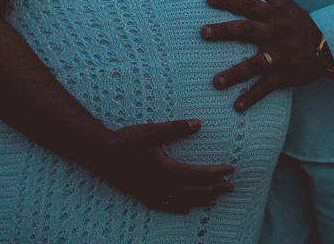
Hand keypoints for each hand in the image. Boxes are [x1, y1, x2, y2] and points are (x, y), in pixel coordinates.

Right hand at [95, 118, 234, 213]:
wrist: (102, 156)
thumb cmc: (127, 141)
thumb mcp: (152, 131)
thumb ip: (176, 128)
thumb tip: (198, 124)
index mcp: (166, 169)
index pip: (197, 173)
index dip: (215, 173)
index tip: (230, 169)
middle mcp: (162, 186)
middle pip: (194, 190)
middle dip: (214, 188)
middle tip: (231, 187)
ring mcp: (153, 194)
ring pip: (183, 201)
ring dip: (201, 199)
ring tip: (216, 199)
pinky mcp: (145, 196)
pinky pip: (167, 207)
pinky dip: (181, 208)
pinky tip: (188, 209)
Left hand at [201, 0, 325, 110]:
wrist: (329, 47)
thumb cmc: (302, 23)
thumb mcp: (287, 3)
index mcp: (273, 15)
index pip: (248, 4)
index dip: (229, 0)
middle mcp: (274, 34)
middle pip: (247, 30)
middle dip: (224, 32)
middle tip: (203, 32)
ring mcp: (279, 56)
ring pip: (255, 64)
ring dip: (235, 74)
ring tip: (215, 82)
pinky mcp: (284, 75)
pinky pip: (266, 88)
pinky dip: (252, 98)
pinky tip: (237, 107)